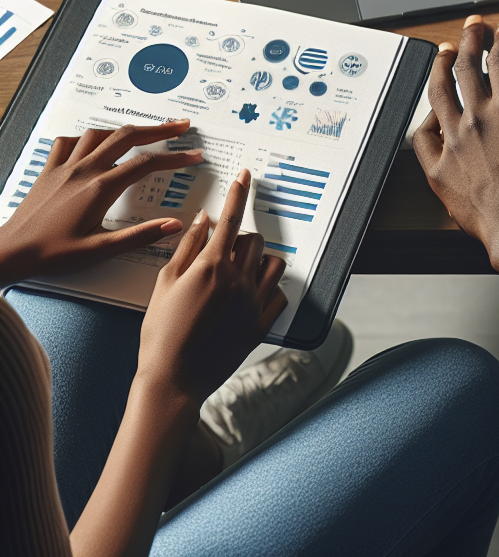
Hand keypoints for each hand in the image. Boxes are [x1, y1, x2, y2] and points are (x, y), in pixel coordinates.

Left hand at [0, 120, 203, 286]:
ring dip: (125, 129)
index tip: (194, 156)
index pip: (147, 164)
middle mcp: (84, 171)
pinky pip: (68, 141)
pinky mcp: (49, 170)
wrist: (9, 252)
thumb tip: (173, 225)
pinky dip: (86, 136)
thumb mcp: (100, 250)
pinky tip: (92, 142)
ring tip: (142, 132)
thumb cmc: (50, 253)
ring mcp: (65, 167)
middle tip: (180, 127)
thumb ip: (140, 235)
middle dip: (159, 129)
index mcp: (100, 189)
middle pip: (128, 137)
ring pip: (100, 133)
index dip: (175, 158)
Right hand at [136, 169, 286, 408]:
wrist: (172, 380)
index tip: (246, 176)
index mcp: (211, 266)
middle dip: (240, 240)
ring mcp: (253, 303)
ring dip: (259, 261)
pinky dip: (269, 290)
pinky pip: (280, 295)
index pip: (231, 219)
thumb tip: (204, 219)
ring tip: (240, 273)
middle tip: (223, 253)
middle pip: (254, 240)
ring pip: (273, 263)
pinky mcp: (262, 325)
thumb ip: (187, 247)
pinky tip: (252, 295)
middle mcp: (238, 280)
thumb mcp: (164, 283)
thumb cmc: (161, 333)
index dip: (239, 193)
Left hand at [414, 16, 498, 270]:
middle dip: (469, 39)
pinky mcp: (439, 166)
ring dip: (441, 66)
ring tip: (444, 53)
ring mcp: (454, 140)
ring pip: (438, 91)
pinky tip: (430, 113)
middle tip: (472, 27)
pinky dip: (426, 119)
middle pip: (466, 65)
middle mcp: (478, 117)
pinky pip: (424, 135)